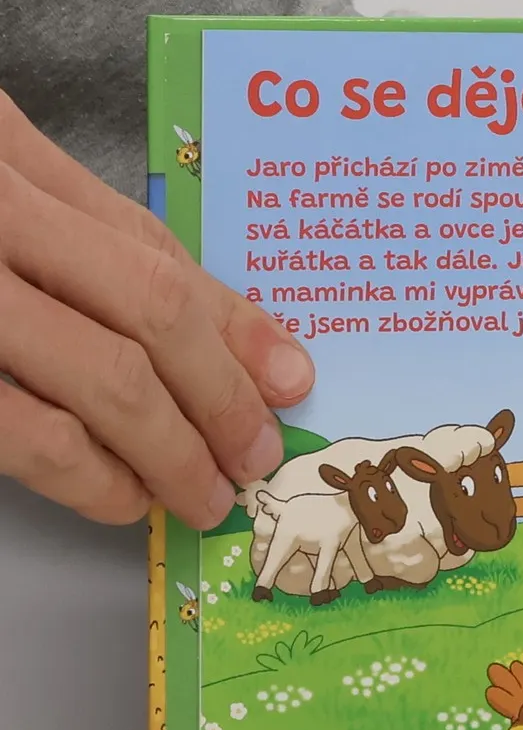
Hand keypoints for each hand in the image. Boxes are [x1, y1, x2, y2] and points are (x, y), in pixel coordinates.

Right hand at [0, 92, 313, 527]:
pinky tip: (120, 497)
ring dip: (169, 451)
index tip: (288, 379)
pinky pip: (19, 431)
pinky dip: (85, 476)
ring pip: (97, 378)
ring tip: (202, 494)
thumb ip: (87, 232)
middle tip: (254, 455)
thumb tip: (223, 324)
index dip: (233, 323)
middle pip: (145, 313)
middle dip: (220, 397)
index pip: (149, 248)